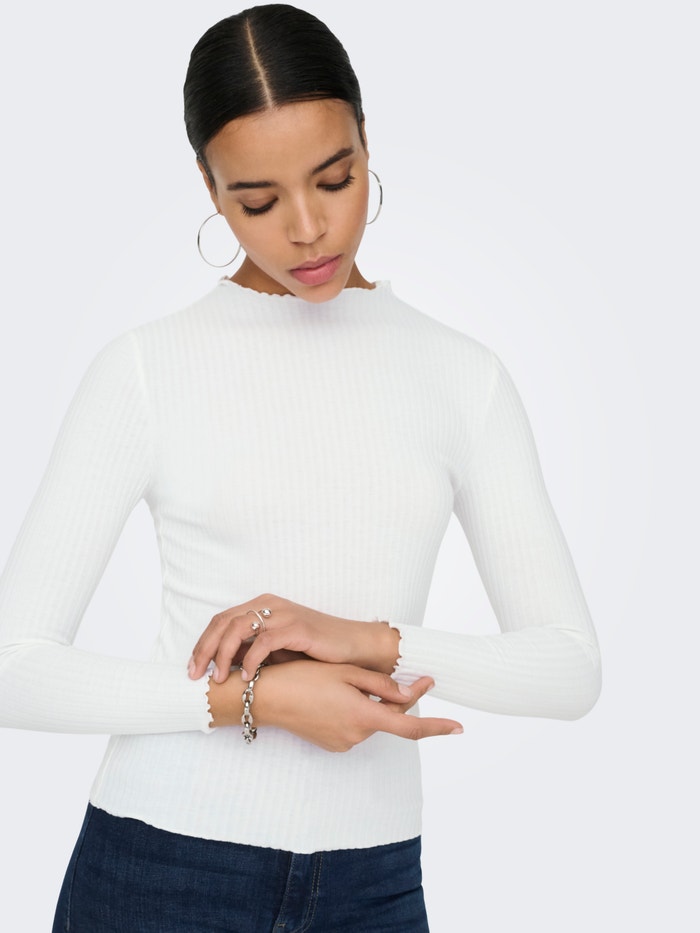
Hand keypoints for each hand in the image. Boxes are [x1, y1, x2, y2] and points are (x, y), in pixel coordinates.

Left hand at [189, 593, 398, 682]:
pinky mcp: (296, 628)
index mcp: (262, 606)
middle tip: (195, 675)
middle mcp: (269, 605)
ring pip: (238, 628)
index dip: (203, 643)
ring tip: (219, 678)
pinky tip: (247, 676)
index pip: (221, 620)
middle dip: (205, 649)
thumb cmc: (316, 650)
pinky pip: (263, 641)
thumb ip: (251, 650)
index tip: (193, 668)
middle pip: (223, 622)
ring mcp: (283, 614)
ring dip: (223, 654)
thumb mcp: (277, 650)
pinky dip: (251, 660)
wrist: (353, 646)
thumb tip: (221, 665)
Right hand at [206, 659, 462, 751]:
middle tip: (364, 674)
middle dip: (387, 699)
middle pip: (387, 717)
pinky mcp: (332, 744)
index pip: (410, 727)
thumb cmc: (305, 678)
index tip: (459, 727)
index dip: (437, 728)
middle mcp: (357, 734)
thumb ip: (384, 687)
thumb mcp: (347, 674)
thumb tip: (414, 694)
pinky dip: (352, 712)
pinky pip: (353, 727)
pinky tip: (329, 697)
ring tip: (335, 684)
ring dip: (365, 704)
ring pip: (369, 720)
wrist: (268, 698)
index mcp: (364, 715)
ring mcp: (344, 742)